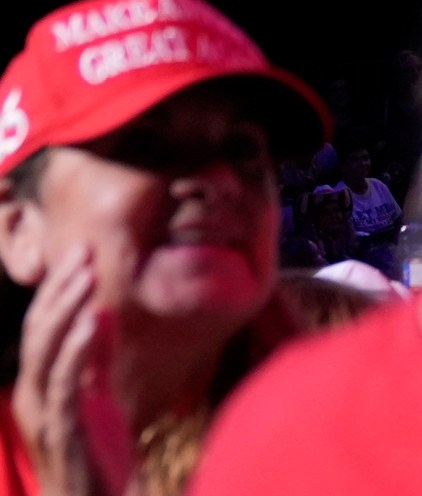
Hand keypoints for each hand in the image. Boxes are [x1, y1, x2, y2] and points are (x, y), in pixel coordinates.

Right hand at [11, 247, 133, 495]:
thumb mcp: (100, 395)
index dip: (58, 290)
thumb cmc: (98, 455)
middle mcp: (34, 397)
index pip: (43, 328)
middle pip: (40, 333)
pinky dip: (78, 349)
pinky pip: (66, 382)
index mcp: (41, 386)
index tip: (81, 253)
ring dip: (67, 310)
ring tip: (88, 277)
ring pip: (47, 352)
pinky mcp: (63, 430)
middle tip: (83, 253)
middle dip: (60, 291)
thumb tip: (98, 313)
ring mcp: (44, 414)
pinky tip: (93, 321)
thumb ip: (97, 357)